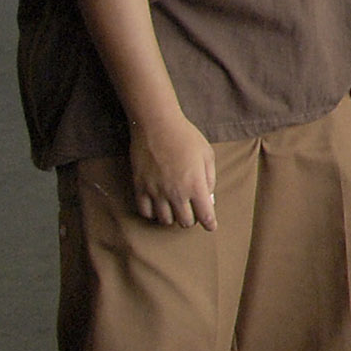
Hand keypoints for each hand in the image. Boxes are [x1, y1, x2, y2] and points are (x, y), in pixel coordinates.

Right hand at [129, 112, 217, 229]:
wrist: (157, 124)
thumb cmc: (186, 137)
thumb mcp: (207, 155)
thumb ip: (210, 179)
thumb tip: (208, 198)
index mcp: (196, 185)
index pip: (205, 216)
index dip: (210, 224)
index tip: (210, 225)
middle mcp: (176, 192)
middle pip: (185, 222)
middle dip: (191, 219)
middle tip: (191, 211)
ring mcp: (156, 191)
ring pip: (165, 220)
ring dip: (172, 217)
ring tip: (174, 208)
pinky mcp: (140, 187)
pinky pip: (145, 212)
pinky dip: (152, 213)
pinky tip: (157, 207)